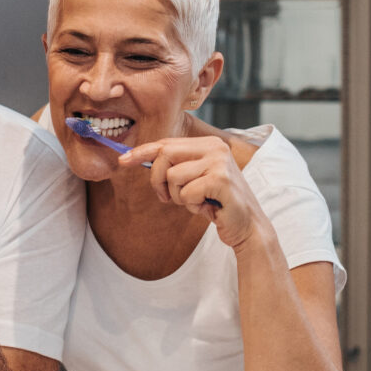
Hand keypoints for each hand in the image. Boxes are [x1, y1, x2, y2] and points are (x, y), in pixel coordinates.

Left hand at [119, 136, 265, 249]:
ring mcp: (219, 162)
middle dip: (158, 180)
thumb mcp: (194, 180)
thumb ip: (174, 167)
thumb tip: (138, 158)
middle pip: (165, 155)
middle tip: (167, 197)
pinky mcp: (221, 180)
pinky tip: (207, 207)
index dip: (142, 151)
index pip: (167, 143)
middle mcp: (215, 147)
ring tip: (197, 202)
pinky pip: (186, 193)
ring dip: (178, 196)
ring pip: (173, 176)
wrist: (247, 226)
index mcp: (208, 144)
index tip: (122, 160)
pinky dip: (191, 206)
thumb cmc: (217, 203)